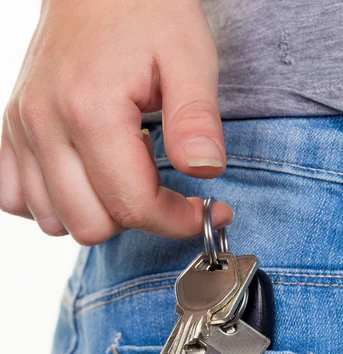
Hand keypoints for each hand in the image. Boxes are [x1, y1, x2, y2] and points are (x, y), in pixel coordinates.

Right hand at [0, 0, 232, 243]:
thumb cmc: (146, 12)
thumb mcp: (189, 55)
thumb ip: (196, 119)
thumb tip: (205, 171)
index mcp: (90, 108)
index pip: (132, 204)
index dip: (175, 220)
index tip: (202, 212)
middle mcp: (44, 125)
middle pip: (90, 225)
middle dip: (136, 219)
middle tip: (159, 186)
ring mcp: (21, 130)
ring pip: (53, 221)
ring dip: (96, 213)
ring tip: (120, 171)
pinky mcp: (10, 132)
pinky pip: (18, 199)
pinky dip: (54, 205)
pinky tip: (83, 179)